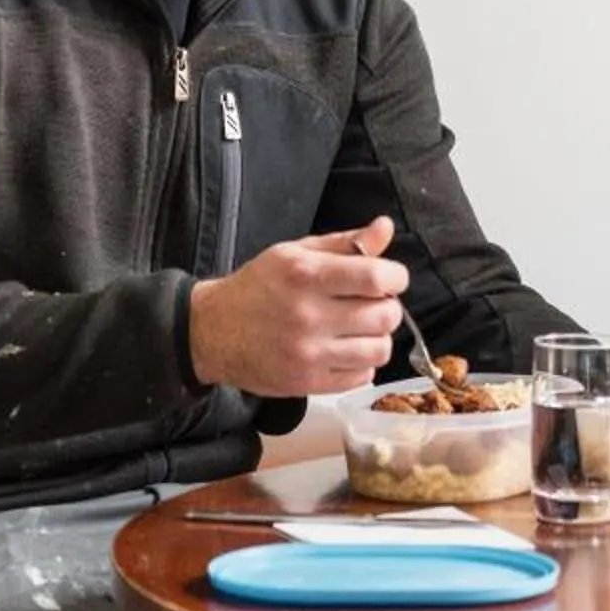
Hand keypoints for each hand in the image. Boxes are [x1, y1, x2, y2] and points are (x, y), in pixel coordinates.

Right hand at [188, 217, 401, 397]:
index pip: (376, 278)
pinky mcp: (307, 383)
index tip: (391, 279)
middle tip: (372, 304)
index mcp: (305, 275)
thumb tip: (384, 227)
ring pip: (379, 350)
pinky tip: (343, 349)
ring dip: (377, 337)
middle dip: (387, 307)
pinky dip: (361, 363)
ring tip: (359, 329)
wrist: (213, 331)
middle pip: (385, 316)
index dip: (396, 277)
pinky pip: (362, 376)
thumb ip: (345, 242)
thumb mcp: (295, 253)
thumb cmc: (258, 287)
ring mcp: (308, 354)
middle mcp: (307, 315)